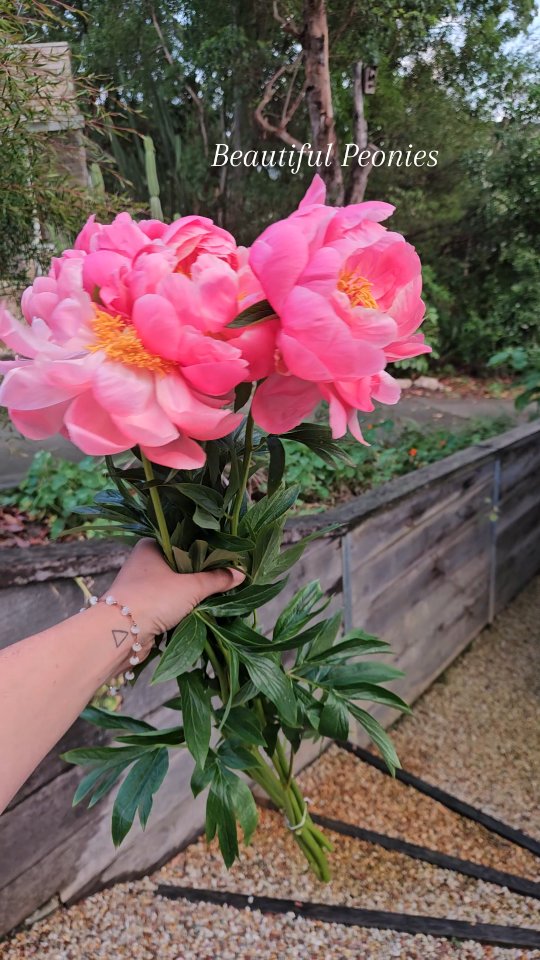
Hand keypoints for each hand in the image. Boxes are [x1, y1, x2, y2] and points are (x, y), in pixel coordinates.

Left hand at [107, 538, 244, 665]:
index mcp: (150, 546)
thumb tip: (240, 573)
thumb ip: (217, 579)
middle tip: (227, 574)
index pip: (184, 540)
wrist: (119, 633)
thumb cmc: (153, 598)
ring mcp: (141, 586)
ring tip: (218, 591)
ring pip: (174, 585)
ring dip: (192, 592)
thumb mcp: (191, 587)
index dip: (206, 548)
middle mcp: (143, 562)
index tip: (227, 556)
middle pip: (181, 564)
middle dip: (201, 573)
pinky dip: (182, 606)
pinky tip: (200, 608)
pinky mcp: (142, 607)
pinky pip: (168, 602)